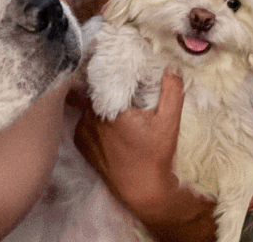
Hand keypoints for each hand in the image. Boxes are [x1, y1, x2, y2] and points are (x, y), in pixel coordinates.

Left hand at [74, 69, 216, 241]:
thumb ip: (172, 92)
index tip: (120, 61)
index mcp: (110, 109)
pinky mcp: (81, 141)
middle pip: (96, 89)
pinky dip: (92, 115)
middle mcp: (91, 117)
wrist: (142, 191)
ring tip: (114, 98)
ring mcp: (83, 130)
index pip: (105, 77)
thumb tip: (171, 68)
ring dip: (98, 99)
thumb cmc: (155, 156)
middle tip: (120, 80)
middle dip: (106, 84)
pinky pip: (84, 118)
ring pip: (89, 103)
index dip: (112, 68)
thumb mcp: (169, 122)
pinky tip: (106, 116)